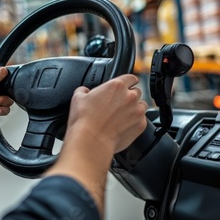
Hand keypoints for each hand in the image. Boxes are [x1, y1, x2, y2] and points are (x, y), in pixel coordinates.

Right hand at [46, 74, 147, 216]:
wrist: (91, 141)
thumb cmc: (84, 121)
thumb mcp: (78, 98)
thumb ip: (85, 90)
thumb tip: (85, 91)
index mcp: (116, 85)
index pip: (131, 77)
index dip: (127, 81)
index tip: (125, 85)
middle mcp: (130, 96)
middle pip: (137, 91)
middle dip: (129, 96)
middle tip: (117, 105)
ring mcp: (137, 111)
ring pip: (141, 105)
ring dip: (134, 108)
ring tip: (121, 116)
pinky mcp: (140, 125)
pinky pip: (142, 120)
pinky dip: (135, 122)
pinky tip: (123, 126)